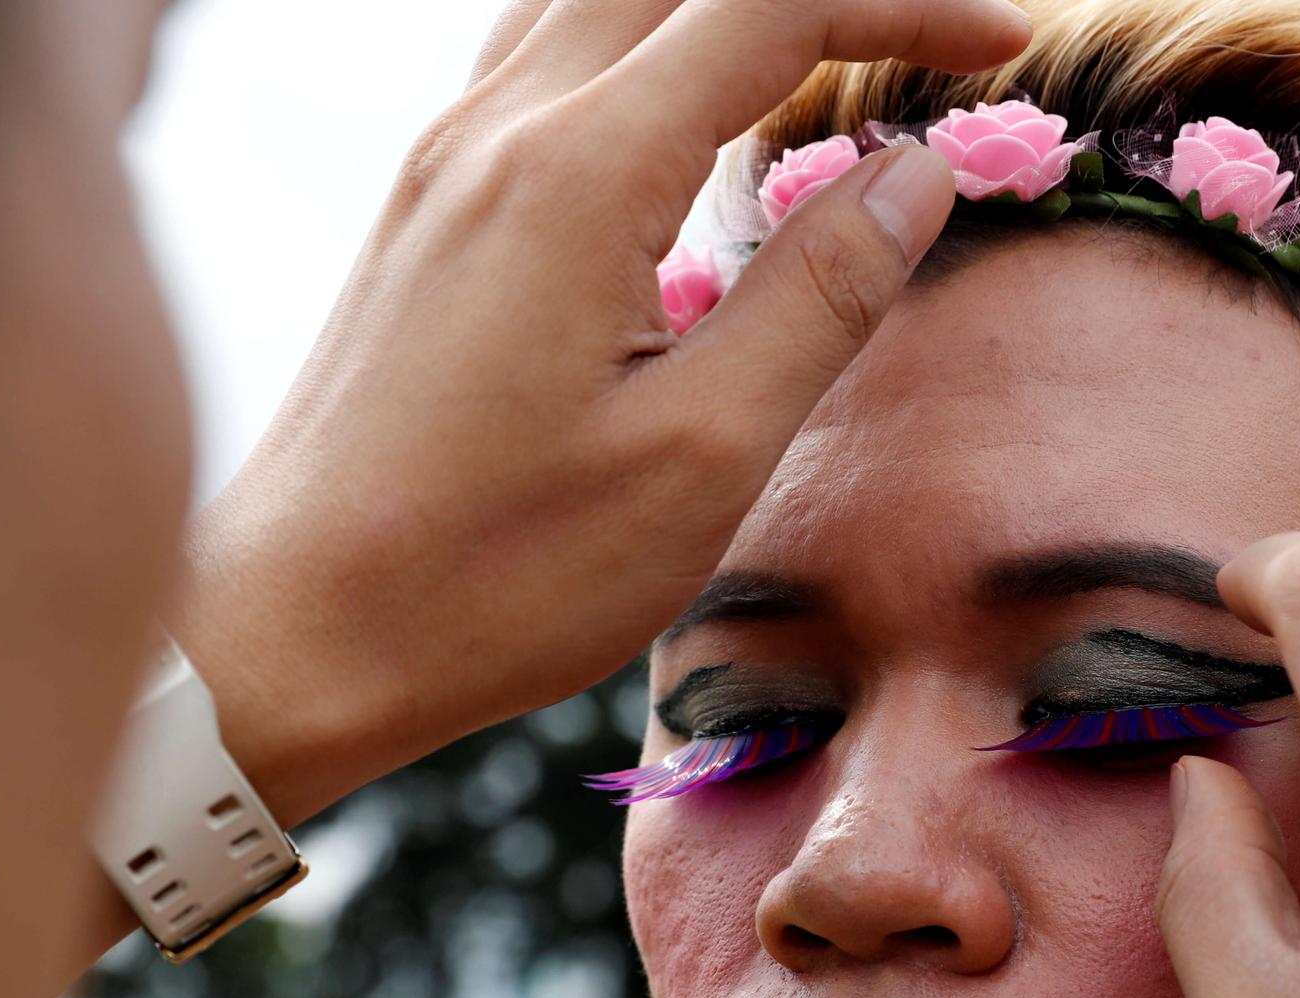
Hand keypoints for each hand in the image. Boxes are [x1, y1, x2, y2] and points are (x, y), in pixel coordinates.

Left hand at [171, 0, 1029, 824]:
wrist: (295, 633)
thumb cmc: (497, 573)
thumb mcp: (702, 455)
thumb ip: (821, 296)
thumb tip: (916, 172)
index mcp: (575, 175)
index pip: (769, 8)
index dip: (905, 4)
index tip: (1004, 47)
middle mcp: (495, 131)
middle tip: (929, 44)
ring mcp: (446, 161)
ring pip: (601, 0)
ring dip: (727, 16)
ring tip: (825, 75)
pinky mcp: (426, 208)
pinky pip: (546, 64)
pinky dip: (646, 55)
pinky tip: (691, 128)